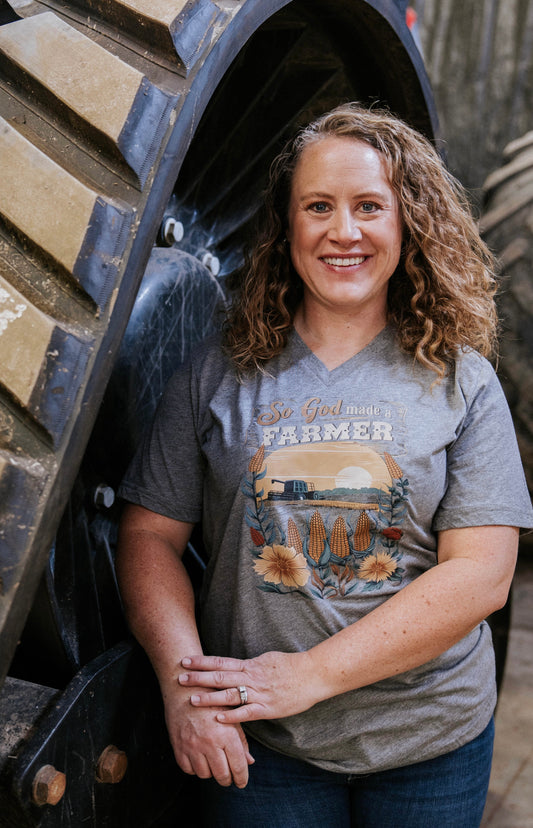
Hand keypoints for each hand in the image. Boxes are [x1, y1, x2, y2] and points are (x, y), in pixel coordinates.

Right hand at [160, 680, 253, 787]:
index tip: (242, 782)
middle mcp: (209, 743)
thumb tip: (249, 761)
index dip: (242, 778)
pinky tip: (199, 760)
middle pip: (222, 775)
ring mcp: (192, 746)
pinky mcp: (178, 747)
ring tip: (214, 765)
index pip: (238, 766)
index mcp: (226, 734)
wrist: (183, 686)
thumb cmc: (211, 697)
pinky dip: (195, 768)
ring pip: (205, 774)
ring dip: (211, 773)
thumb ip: (241, 740)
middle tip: (229, 777)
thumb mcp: (230, 715)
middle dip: (228, 779)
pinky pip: (188, 769)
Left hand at [178, 651, 319, 723]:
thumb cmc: (292, 666)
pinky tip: (218, 720)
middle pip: (220, 676)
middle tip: (179, 678)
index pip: (221, 662)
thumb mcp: (267, 660)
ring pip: (230, 694)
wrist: (313, 674)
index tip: (185, 661)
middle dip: (199, 678)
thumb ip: (250, 665)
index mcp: (250, 665)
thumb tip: (236, 666)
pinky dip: (231, 716)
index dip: (202, 662)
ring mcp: (259, 693)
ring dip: (210, 697)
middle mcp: (251, 677)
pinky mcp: (268, 708)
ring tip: (192, 700)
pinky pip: (246, 712)